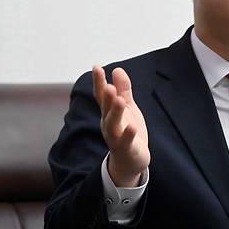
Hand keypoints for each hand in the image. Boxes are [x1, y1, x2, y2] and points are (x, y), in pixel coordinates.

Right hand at [93, 66, 149, 186]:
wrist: (131, 160)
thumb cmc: (128, 131)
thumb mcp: (127, 108)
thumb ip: (123, 90)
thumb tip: (117, 70)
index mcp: (109, 113)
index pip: (102, 96)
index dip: (99, 82)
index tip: (96, 67)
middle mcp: (109, 124)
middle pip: (106, 109)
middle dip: (106, 97)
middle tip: (108, 85)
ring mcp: (116, 137)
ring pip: (112, 124)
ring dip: (114, 112)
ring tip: (118, 100)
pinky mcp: (126, 149)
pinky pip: (126, 141)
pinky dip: (128, 134)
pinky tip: (132, 127)